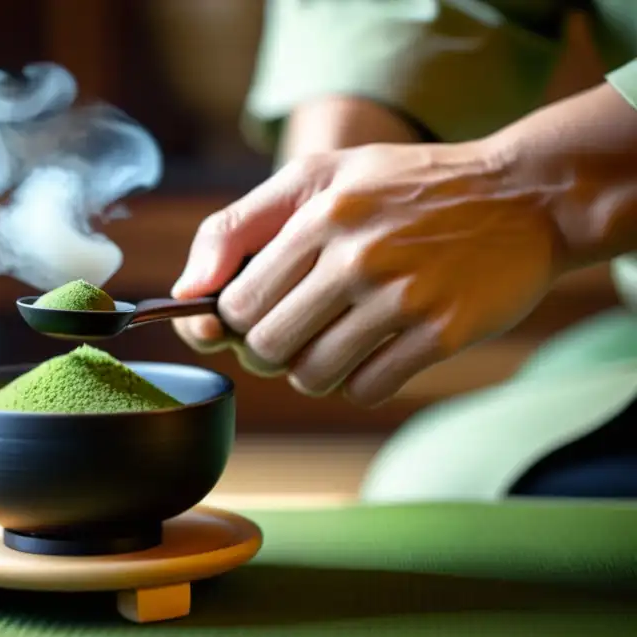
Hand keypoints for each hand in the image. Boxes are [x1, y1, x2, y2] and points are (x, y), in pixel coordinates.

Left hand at [172, 96, 422, 378]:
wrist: (525, 196)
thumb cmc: (404, 187)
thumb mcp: (318, 176)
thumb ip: (240, 226)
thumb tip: (184, 292)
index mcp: (318, 216)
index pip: (236, 305)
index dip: (235, 323)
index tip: (256, 315)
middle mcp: (357, 256)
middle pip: (266, 348)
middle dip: (268, 352)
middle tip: (294, 334)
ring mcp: (403, 298)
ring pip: (313, 376)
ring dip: (314, 371)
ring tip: (336, 341)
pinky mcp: (442, 333)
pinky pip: (367, 388)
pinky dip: (361, 382)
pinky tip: (376, 352)